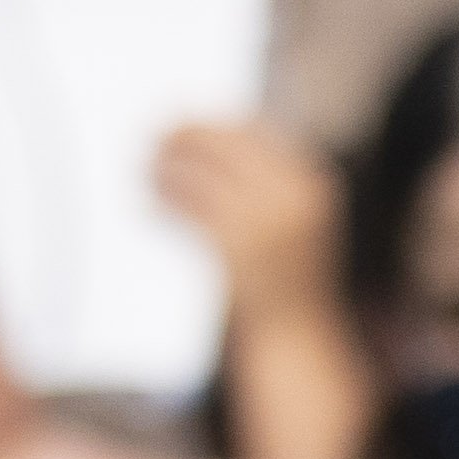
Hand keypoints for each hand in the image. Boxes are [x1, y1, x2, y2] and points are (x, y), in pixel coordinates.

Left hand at [154, 119, 341, 310]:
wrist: (296, 336)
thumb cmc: (286, 280)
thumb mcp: (289, 222)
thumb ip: (264, 182)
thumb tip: (204, 139)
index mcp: (312, 181)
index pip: (252, 132)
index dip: (212, 124)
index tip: (183, 122)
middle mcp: (293, 194)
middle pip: (226, 141)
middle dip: (186, 135)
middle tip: (154, 135)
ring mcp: (269, 219)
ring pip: (204, 170)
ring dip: (169, 164)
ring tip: (147, 167)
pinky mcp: (239, 244)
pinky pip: (193, 205)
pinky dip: (169, 196)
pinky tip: (153, 197)